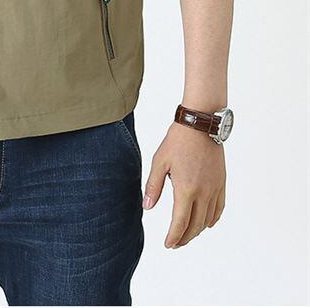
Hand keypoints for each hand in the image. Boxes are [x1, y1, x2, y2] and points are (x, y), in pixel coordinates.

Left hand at [143, 122, 225, 247]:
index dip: (174, 236)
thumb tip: (147, 207)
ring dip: (197, 230)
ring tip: (186, 234)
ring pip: (208, 219)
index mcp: (186, 189)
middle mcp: (204, 193)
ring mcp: (215, 189)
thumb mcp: (159, 162)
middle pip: (195, 225)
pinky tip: (207, 223)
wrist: (200, 125)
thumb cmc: (177, 141)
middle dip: (185, 237)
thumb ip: (154, 186)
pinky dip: (213, 219)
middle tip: (175, 243)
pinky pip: (219, 208)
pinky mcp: (221, 183)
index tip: (168, 244)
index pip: (180, 222)